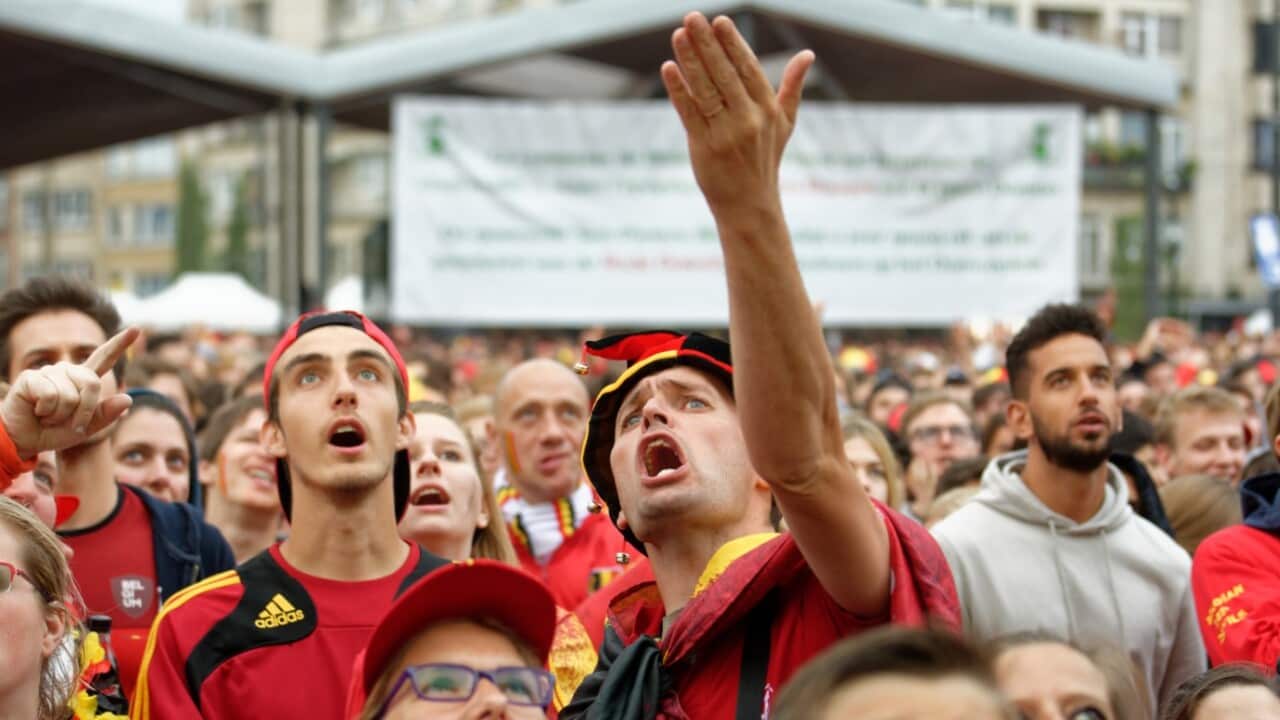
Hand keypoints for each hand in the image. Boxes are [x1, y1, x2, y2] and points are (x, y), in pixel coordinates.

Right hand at [0, 328, 138, 458]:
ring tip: (48, 416)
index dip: (119, 344)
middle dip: (84, 411)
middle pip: (92, 384)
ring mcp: (49, 372)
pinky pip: (50, 396)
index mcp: (84, 380)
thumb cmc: (54, 432)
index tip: (136, 329)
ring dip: (61, 415)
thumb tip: (128, 399)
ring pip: (70, 395)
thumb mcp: (86, 428)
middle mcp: (68, 371)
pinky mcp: (31, 377)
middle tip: (70, 424)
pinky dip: (46, 411)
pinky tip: (36, 411)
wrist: (22, 440)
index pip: (104, 359)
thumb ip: (106, 415)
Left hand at [661, 12, 813, 215]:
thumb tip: (808, 54)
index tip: (719, 21)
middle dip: (708, 44)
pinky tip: (668, 69)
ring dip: (691, 60)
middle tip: (693, 18)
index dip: (733, 44)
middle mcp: (749, 119)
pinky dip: (679, 90)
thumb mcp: (784, 123)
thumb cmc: (764, 160)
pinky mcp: (704, 147)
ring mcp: (726, 133)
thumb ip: (792, 87)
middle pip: (725, 74)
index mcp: (768, 109)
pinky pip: (690, 113)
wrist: (749, 205)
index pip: (748, 69)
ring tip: (678, 35)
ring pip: (706, 90)